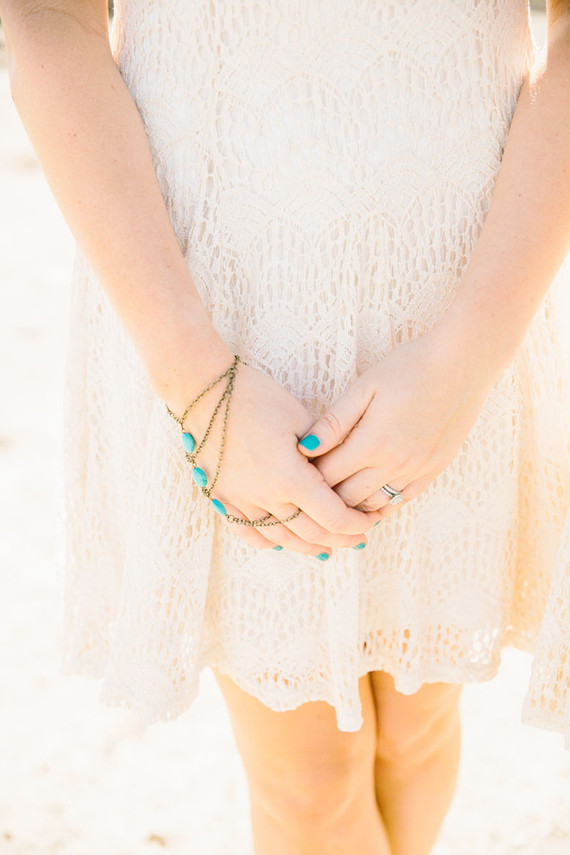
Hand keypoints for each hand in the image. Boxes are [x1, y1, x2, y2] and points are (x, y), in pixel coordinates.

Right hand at [164, 359, 379, 555]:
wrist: (205, 393)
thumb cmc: (256, 398)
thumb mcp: (300, 419)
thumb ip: (323, 451)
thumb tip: (342, 471)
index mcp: (290, 478)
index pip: (333, 517)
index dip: (356, 524)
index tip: (369, 521)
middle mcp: (265, 497)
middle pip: (310, 534)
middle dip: (340, 539)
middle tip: (357, 538)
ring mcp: (240, 502)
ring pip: (281, 538)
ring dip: (308, 546)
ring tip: (327, 547)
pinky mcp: (222, 498)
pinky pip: (247, 532)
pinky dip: (268, 541)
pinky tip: (283, 542)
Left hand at [296, 334, 498, 518]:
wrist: (462, 364)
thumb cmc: (409, 367)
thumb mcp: (364, 387)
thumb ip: (334, 422)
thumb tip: (304, 447)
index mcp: (372, 443)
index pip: (327, 476)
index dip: (307, 476)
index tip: (295, 470)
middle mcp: (394, 464)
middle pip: (346, 498)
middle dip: (324, 495)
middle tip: (309, 486)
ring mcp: (416, 471)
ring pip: (372, 506)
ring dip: (350, 504)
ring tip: (333, 495)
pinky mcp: (433, 471)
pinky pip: (400, 502)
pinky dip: (379, 505)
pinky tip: (366, 498)